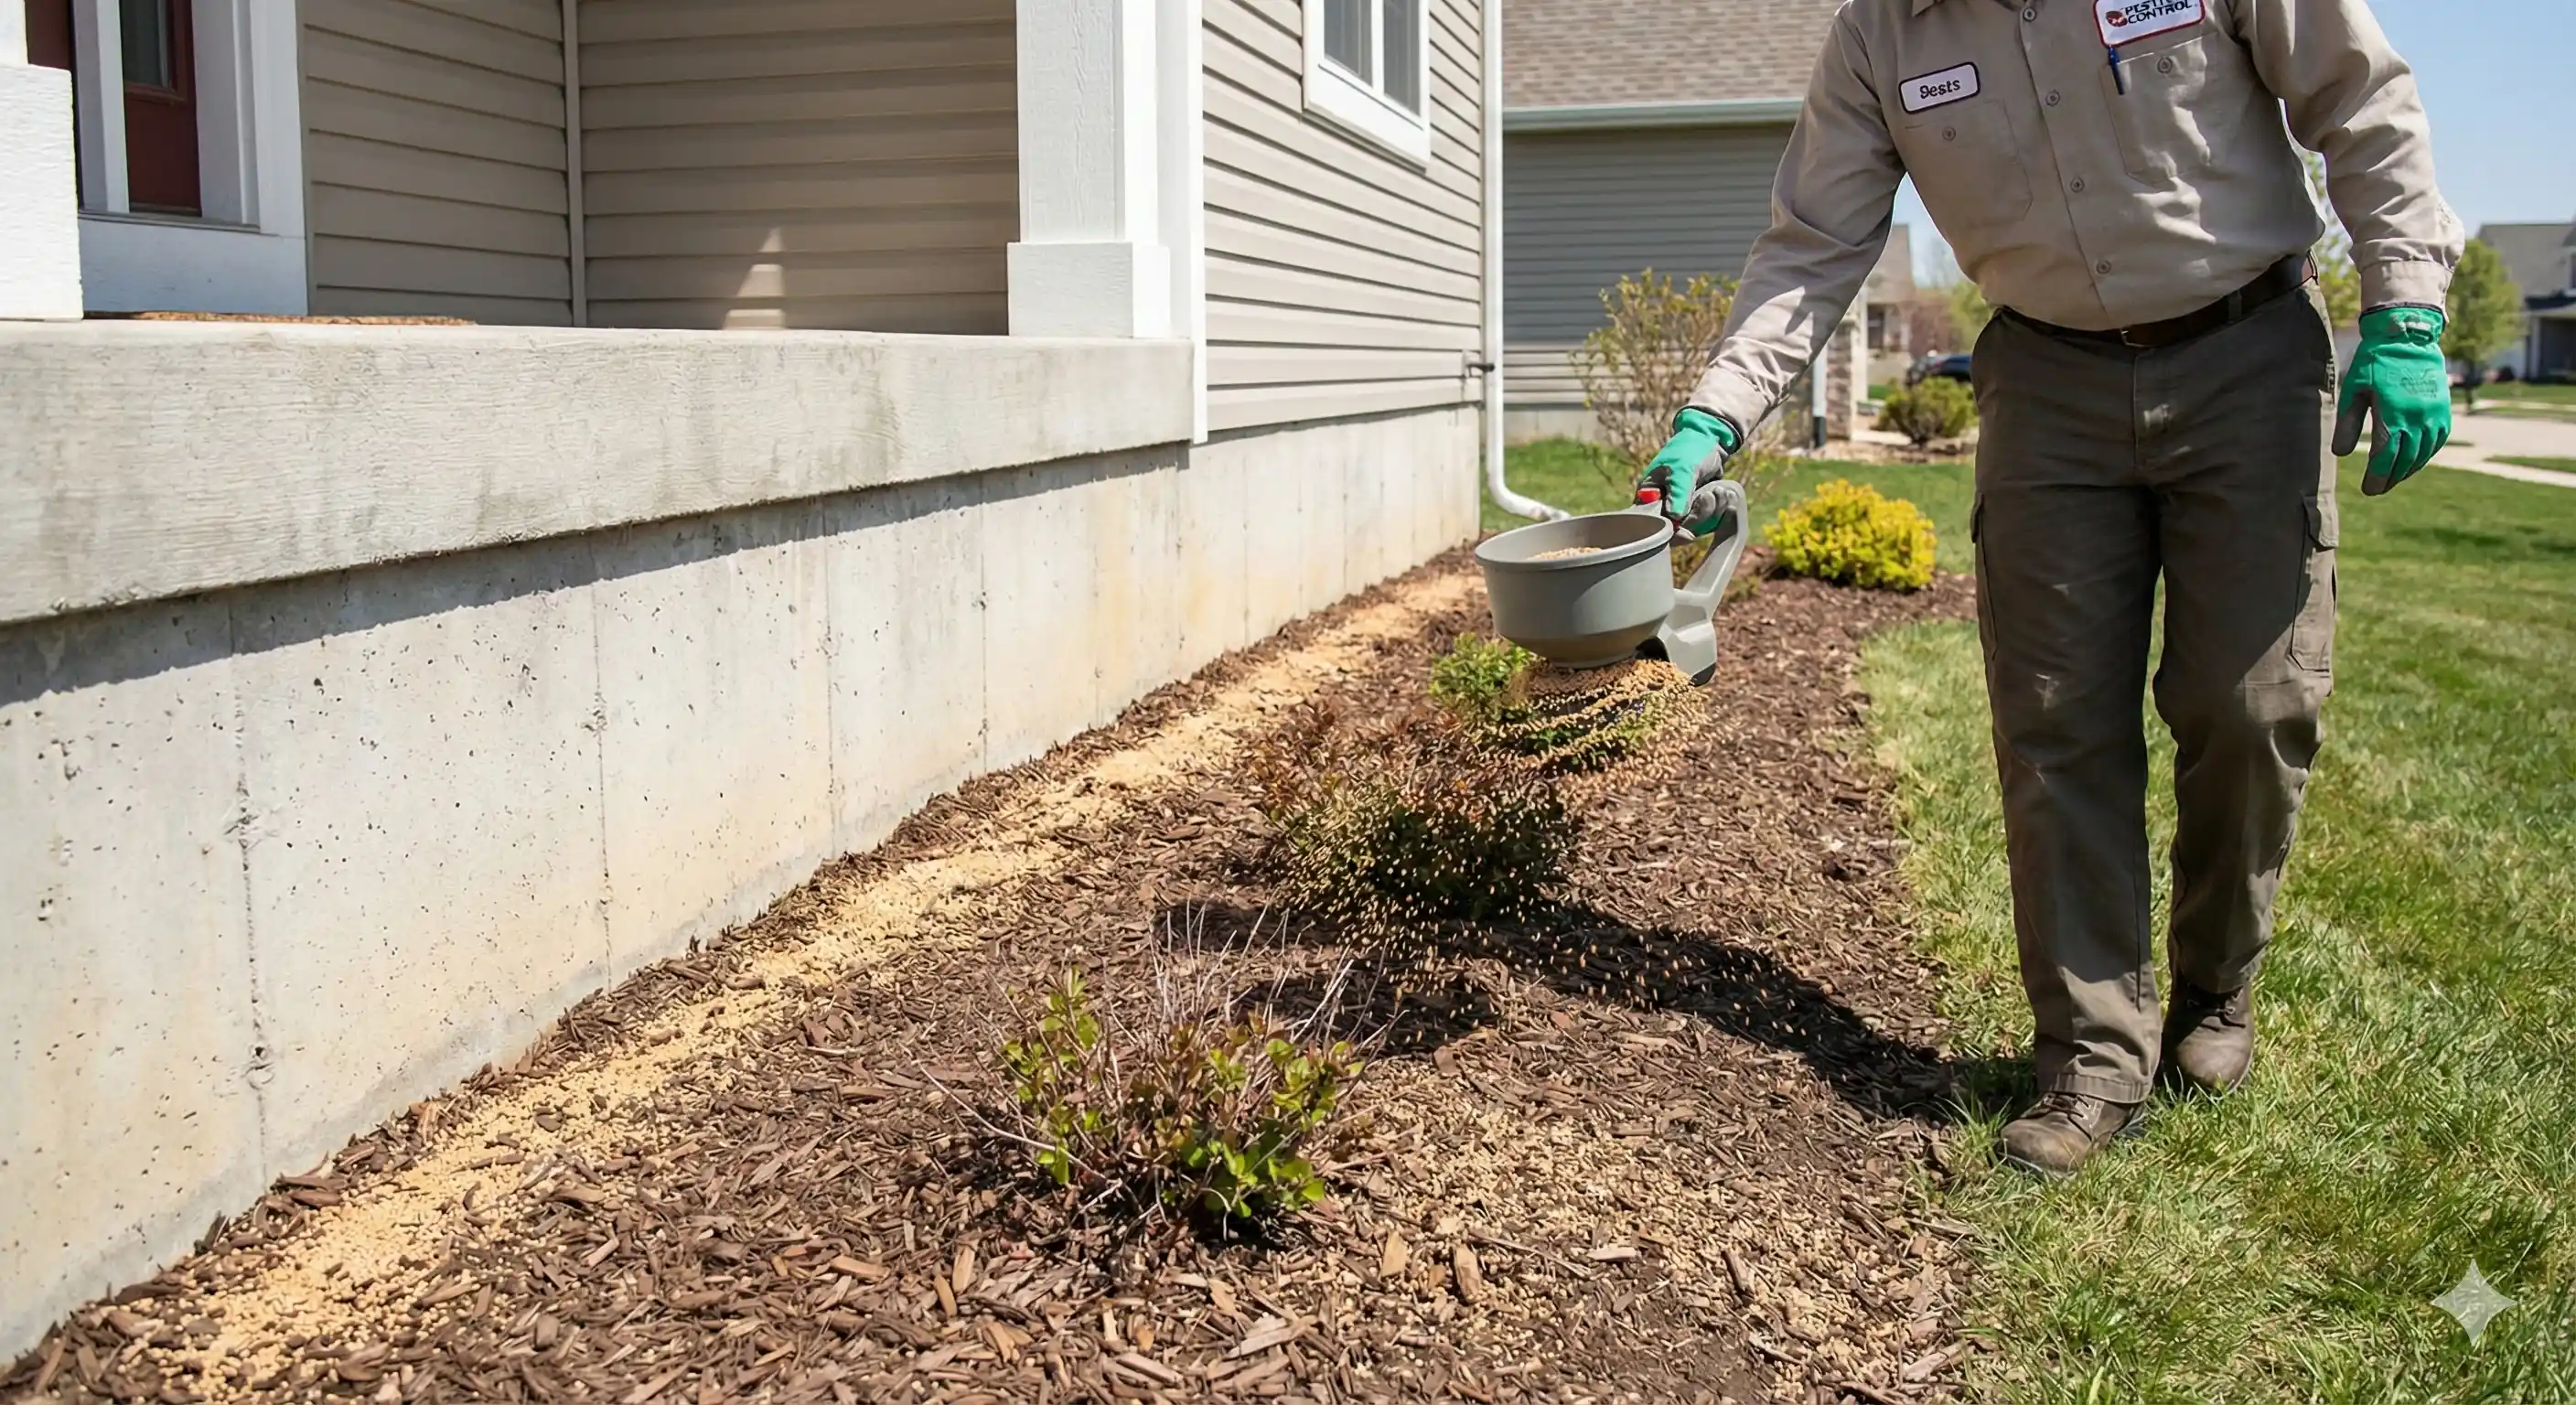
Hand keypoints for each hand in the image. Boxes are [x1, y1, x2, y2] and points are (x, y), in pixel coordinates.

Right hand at [1637, 408, 1741, 535]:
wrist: (1711, 442)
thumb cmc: (1691, 450)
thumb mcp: (1683, 469)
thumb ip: (1678, 492)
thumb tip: (1674, 517)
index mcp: (1648, 494)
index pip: (1651, 525)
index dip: (1670, 533)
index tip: (1687, 533)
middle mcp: (1661, 505)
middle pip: (1676, 530)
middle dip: (1697, 516)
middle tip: (1708, 496)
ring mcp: (1680, 508)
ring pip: (1694, 526)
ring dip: (1711, 510)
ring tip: (1718, 491)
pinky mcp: (1696, 509)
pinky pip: (1706, 521)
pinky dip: (1718, 509)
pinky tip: (1721, 493)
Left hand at [2334, 305, 2451, 495]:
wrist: (2408, 337)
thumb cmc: (2375, 363)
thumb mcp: (2355, 390)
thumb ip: (2348, 423)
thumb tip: (2340, 454)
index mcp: (2393, 415)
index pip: (2386, 457)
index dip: (2377, 477)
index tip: (2369, 489)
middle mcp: (2418, 418)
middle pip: (2406, 460)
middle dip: (2391, 477)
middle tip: (2378, 487)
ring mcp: (2434, 414)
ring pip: (2423, 453)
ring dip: (2408, 469)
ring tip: (2393, 477)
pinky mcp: (2443, 409)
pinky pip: (2437, 440)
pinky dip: (2425, 454)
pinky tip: (2414, 460)